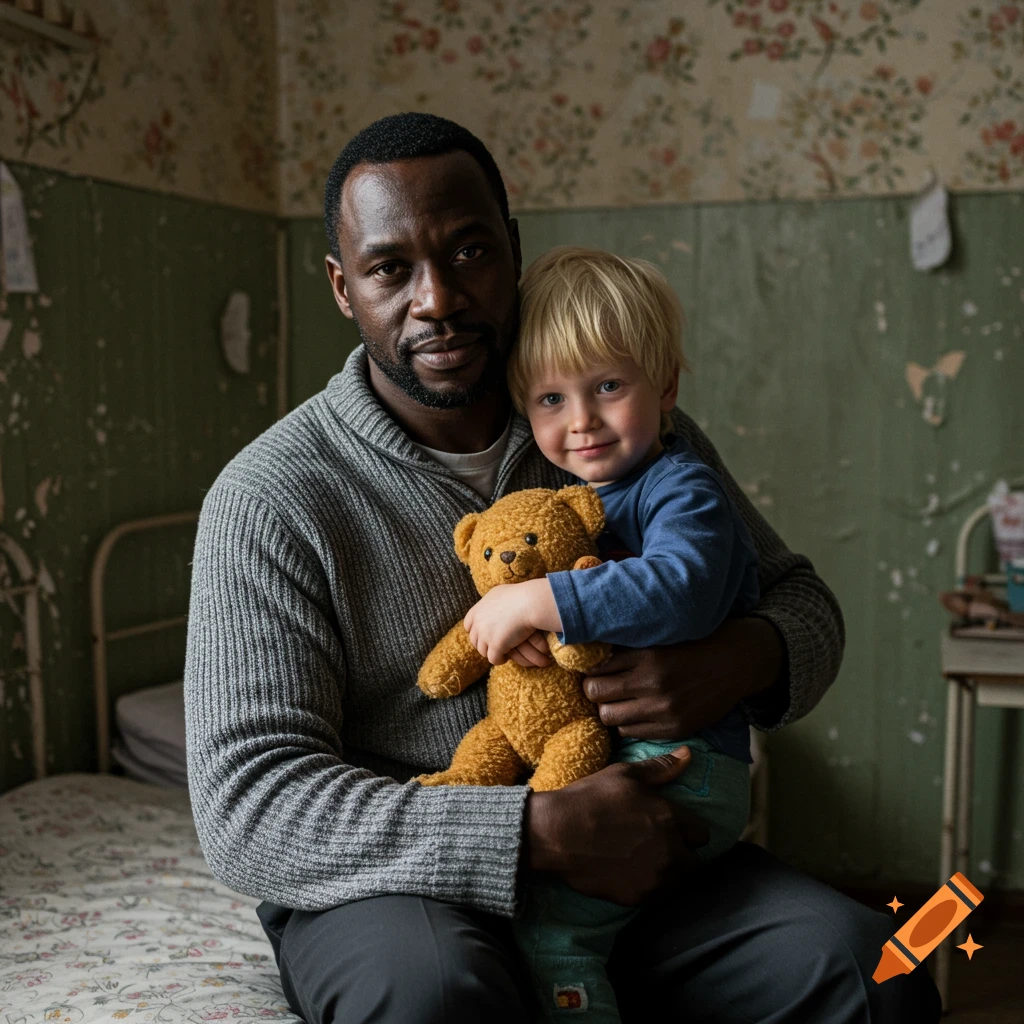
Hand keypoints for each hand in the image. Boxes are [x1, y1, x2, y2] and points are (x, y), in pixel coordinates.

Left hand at [465, 582, 552, 665]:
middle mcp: (478, 623)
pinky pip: (493, 659)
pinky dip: (499, 659)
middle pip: (474, 640)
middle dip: (483, 644)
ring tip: (501, 652)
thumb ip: (490, 601)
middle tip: (494, 645)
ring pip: (483, 651)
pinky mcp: (496, 645)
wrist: (529, 603)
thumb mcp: (499, 593)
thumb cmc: (519, 596)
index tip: (485, 634)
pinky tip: (506, 657)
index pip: (468, 625)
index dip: (476, 631)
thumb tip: (489, 604)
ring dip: (491, 652)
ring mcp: (485, 635)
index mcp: (477, 610)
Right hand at [523, 746, 708, 904]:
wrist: (557, 833)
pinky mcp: (639, 898)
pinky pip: (657, 896)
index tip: (670, 828)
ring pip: (677, 881)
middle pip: (693, 861)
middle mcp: (671, 851)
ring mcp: (655, 878)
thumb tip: (689, 754)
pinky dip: (649, 886)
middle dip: (679, 853)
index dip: (687, 830)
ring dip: (667, 873)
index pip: (702, 834)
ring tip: (643, 861)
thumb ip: (661, 768)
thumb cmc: (591, 798)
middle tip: (655, 845)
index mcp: (671, 818)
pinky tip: (630, 873)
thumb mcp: (624, 775)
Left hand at [582, 617, 784, 740]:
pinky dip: (627, 724)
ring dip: (609, 709)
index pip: (596, 669)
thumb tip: (591, 653)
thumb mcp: (660, 638)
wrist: (735, 663)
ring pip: (610, 717)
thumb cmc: (694, 644)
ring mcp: (663, 708)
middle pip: (596, 694)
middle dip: (594, 691)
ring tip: (618, 701)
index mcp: (647, 655)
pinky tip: (636, 712)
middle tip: (600, 687)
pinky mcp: (674, 728)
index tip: (593, 670)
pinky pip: (631, 732)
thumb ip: (629, 648)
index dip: (590, 671)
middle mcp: (653, 683)